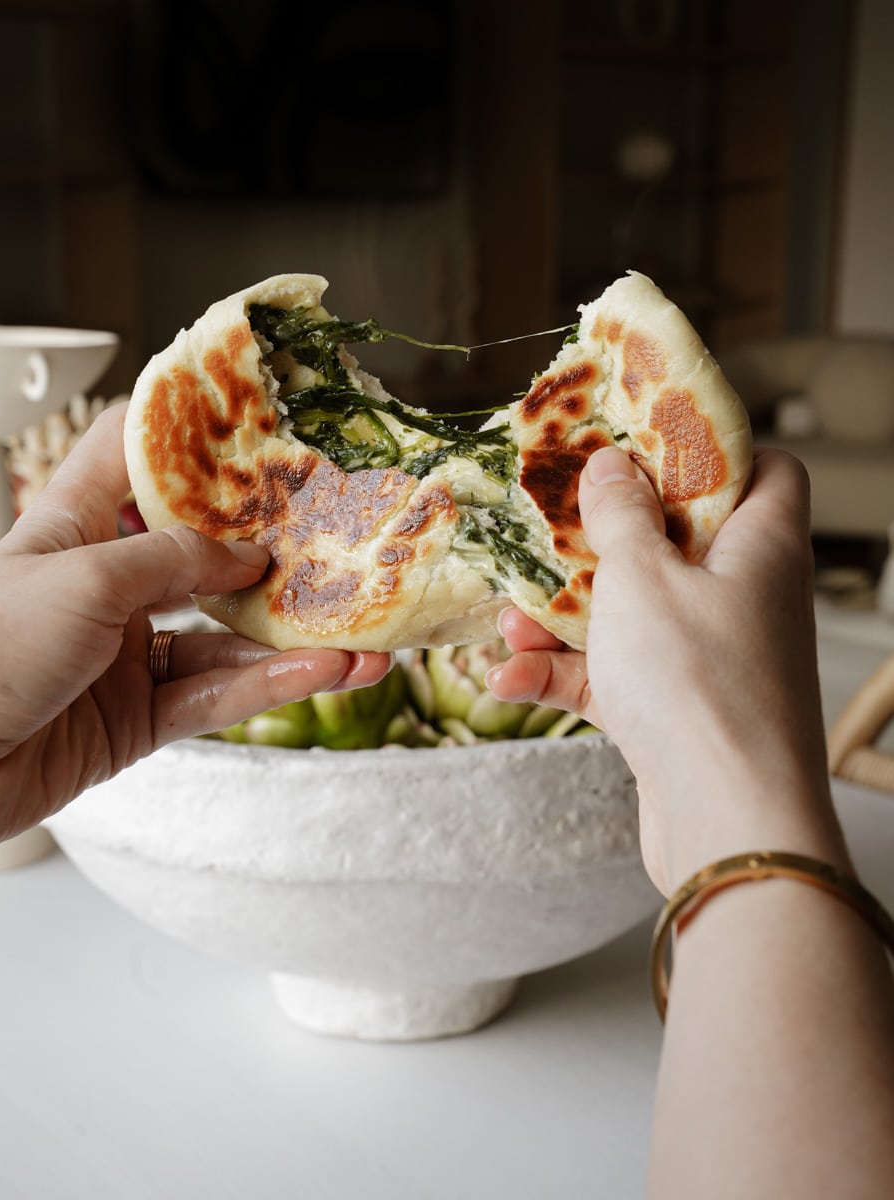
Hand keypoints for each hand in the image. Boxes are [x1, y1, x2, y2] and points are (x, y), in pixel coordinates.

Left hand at [0, 404, 391, 854]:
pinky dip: (269, 686)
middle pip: (200, 557)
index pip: (124, 456)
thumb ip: (172, 562)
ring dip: (290, 642)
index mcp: (70, 528)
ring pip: (222, 639)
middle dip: (269, 553)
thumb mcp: (83, 579)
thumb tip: (247, 558)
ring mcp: (124, 656)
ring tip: (360, 641)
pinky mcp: (136, 720)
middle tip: (336, 542)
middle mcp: (104, 586)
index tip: (247, 412)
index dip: (181, 431)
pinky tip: (321, 674)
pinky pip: (214, 696)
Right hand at [487, 445, 846, 891]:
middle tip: (550, 530)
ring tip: (509, 620)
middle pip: (678, 542)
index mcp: (760, 547)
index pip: (767, 471)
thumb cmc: (699, 683)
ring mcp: (712, 661)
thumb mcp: (642, 577)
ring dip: (565, 618)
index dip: (715, 449)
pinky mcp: (679, 715)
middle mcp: (745, 599)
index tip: (647, 445)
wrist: (727, 824)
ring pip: (635, 616)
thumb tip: (611, 466)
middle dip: (603, 540)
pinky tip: (507, 680)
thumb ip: (621, 516)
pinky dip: (565, 677)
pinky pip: (617, 679)